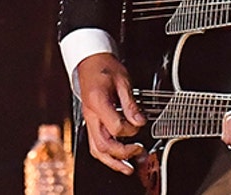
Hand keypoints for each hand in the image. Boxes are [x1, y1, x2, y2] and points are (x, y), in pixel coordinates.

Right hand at [75, 53, 146, 174]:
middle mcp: (91, 115)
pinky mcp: (90, 121)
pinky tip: (116, 159)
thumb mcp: (123, 81)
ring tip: (127, 167)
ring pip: (96, 148)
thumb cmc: (105, 68)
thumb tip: (140, 121)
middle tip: (139, 151)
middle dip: (122, 152)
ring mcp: (89, 120)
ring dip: (112, 161)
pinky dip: (105, 155)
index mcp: (98, 103)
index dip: (131, 129)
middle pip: (103, 144)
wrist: (90, 62)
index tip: (141, 123)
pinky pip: (94, 143)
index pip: (115, 127)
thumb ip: (131, 103)